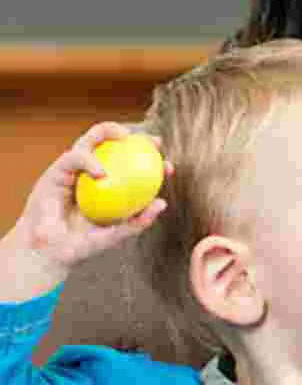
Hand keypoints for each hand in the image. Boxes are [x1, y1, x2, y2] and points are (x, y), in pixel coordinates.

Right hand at [0, 124, 168, 297]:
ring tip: (126, 137)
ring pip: (90, 141)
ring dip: (108, 131)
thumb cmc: (82, 245)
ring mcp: (74, 171)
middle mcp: (92, 175)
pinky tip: (101, 173)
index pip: (132, 169)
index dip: (151, 163)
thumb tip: (162, 203)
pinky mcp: (55, 171)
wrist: (50, 252)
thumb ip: (137, 222)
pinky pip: (73, 158)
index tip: (168, 166)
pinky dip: (88, 161)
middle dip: (135, 137)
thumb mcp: (115, 235)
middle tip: (154, 142)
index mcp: (109, 188)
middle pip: (113, 146)